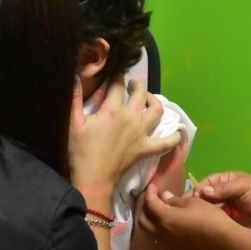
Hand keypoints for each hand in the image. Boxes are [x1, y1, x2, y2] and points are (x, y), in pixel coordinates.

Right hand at [69, 76, 180, 191]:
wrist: (93, 177)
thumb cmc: (81, 150)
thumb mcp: (73, 123)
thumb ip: (74, 97)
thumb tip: (74, 76)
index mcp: (112, 111)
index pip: (117, 86)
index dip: (117, 76)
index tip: (115, 72)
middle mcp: (131, 118)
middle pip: (141, 94)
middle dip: (137, 85)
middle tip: (131, 85)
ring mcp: (142, 134)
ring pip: (157, 111)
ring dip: (155, 101)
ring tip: (148, 100)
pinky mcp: (146, 148)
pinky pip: (166, 142)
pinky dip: (174, 137)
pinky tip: (177, 131)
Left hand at [139, 183, 235, 249]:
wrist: (224, 242)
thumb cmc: (210, 218)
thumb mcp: (193, 202)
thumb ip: (175, 200)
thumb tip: (164, 197)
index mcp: (164, 218)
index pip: (150, 204)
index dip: (149, 193)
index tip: (152, 186)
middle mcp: (161, 233)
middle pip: (143, 221)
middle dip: (143, 208)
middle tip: (151, 198)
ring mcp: (168, 244)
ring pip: (150, 232)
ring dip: (150, 220)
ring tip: (158, 211)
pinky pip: (160, 239)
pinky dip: (159, 229)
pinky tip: (168, 224)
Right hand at [195, 171, 250, 231]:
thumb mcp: (242, 187)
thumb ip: (223, 188)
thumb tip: (201, 191)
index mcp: (225, 181)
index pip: (206, 183)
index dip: (197, 190)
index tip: (191, 199)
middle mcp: (221, 195)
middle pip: (202, 198)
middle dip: (195, 203)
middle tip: (188, 212)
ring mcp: (222, 210)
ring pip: (205, 211)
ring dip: (199, 215)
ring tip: (192, 221)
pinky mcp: (224, 224)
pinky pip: (211, 223)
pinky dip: (205, 225)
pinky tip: (198, 228)